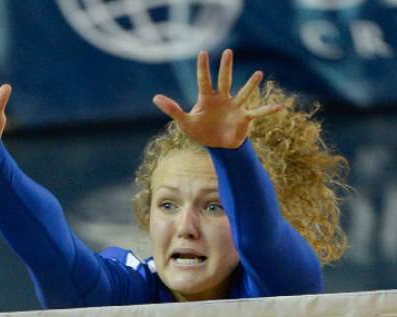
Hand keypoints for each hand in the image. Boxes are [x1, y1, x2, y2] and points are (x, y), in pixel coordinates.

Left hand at [152, 49, 279, 149]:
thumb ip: (173, 109)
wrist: (216, 145)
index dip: (203, 68)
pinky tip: (279, 107)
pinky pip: (257, 113)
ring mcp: (235, 106)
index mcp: (207, 99)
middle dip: (225, 67)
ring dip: (250, 85)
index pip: (204, 81)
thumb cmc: (200, 131)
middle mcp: (223, 99)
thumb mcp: (184, 122)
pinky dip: (267, 110)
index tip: (202, 52)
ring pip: (243, 93)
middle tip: (228, 52)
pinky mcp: (244, 118)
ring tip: (258, 73)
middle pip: (224, 80)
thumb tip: (155, 97)